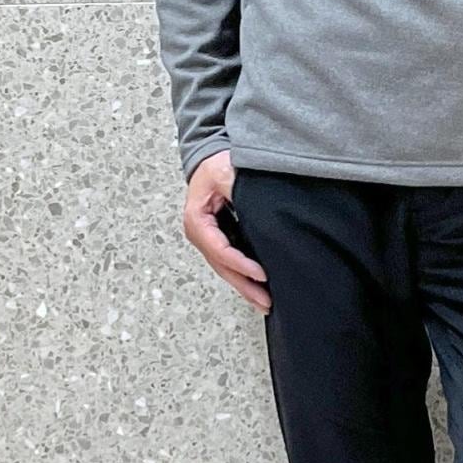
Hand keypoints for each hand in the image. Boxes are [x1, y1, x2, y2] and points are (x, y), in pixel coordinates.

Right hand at [183, 154, 271, 313]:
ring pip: (226, 269)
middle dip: (244, 286)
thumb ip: (233, 187)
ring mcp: (209, 239)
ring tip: (264, 302)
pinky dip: (244, 276)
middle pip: (223, 267)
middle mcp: (200, 234)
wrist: (211, 160)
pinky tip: (258, 287)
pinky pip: (230, 262)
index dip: (241, 264)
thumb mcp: (223, 171)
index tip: (262, 274)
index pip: (220, 249)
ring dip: (245, 286)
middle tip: (265, 302)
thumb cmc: (216, 165)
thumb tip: (245, 202)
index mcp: (197, 220)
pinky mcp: (220, 240)